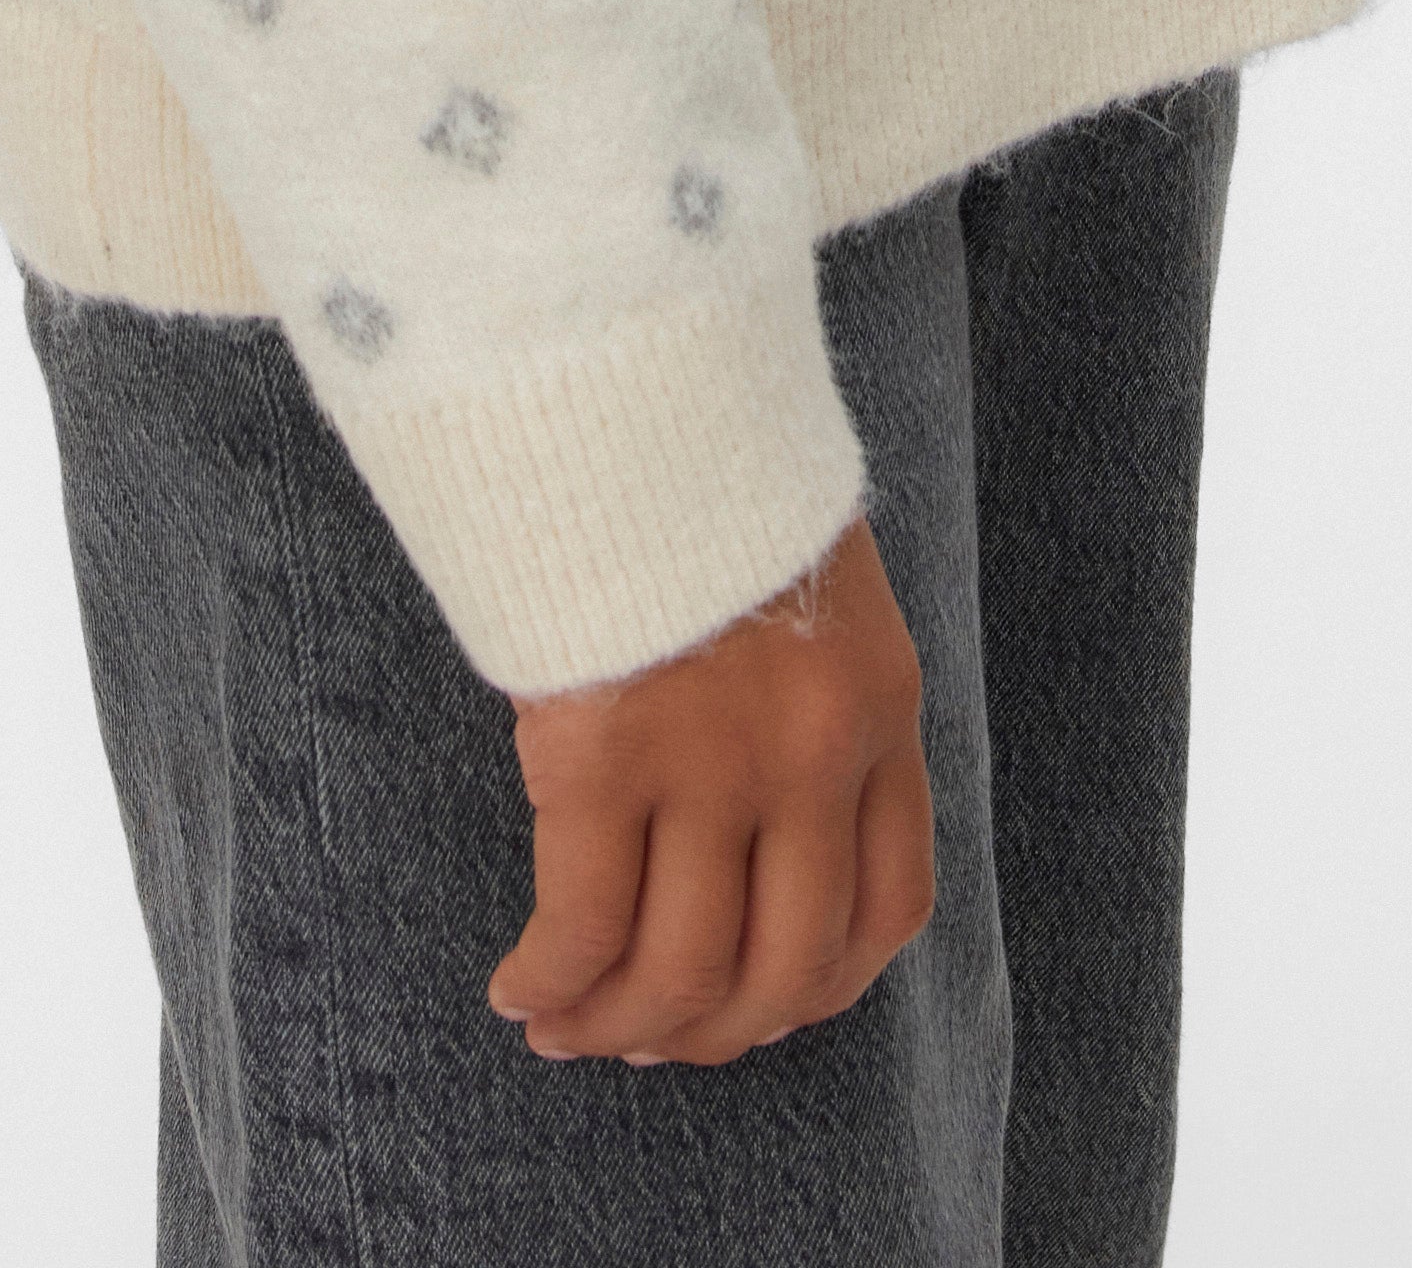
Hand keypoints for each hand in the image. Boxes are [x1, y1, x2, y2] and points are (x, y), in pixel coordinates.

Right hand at [485, 512, 936, 1067]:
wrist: (632, 373)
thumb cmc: (702, 463)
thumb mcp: (808, 574)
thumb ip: (809, 691)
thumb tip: (759, 825)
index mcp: (879, 704)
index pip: (889, 907)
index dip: (821, 986)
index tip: (763, 1004)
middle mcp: (813, 755)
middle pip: (782, 969)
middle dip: (712, 1030)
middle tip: (647, 1037)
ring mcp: (714, 765)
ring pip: (679, 971)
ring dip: (620, 1025)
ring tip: (567, 1026)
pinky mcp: (604, 758)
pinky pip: (583, 927)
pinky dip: (551, 981)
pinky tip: (522, 988)